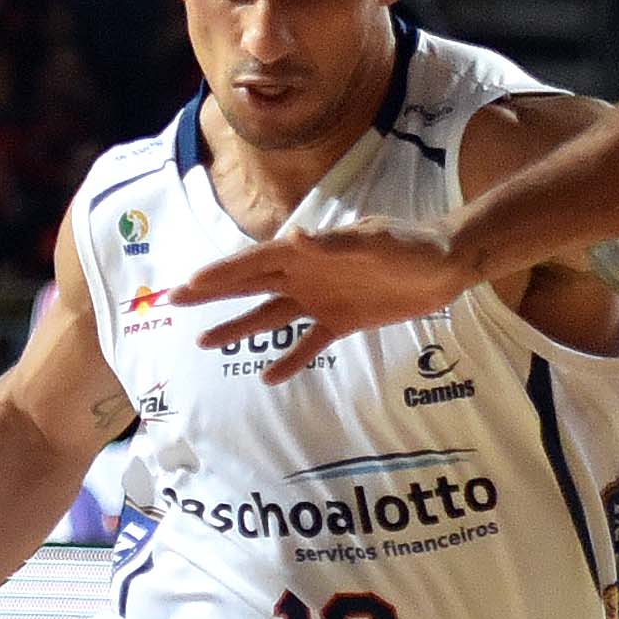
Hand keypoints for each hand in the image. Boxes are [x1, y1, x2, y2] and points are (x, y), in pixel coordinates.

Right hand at [175, 222, 474, 382]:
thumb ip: (333, 244)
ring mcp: (321, 300)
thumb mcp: (373, 242)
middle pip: (249, 286)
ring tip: (204, 342)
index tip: (186, 286)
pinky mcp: (342, 322)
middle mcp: (305, 275)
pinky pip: (309, 345)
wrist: (444, 266)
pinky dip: (289, 360)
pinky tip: (268, 379)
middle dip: (212, 294)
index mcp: (305, 253)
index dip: (218, 275)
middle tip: (174, 302)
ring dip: (237, 327)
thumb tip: (294, 240)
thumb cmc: (409, 246)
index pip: (252, 264)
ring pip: (269, 316)